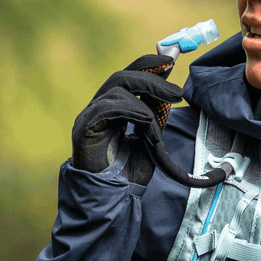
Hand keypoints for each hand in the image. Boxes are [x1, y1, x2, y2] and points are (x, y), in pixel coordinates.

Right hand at [71, 55, 182, 178]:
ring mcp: (89, 116)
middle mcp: (99, 108)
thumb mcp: (150, 138)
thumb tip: (169, 92)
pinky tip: (147, 124)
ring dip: (145, 105)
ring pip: (117, 88)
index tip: (170, 61)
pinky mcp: (83, 128)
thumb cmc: (128, 174)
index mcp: (113, 108)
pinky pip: (108, 106)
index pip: (128, 75)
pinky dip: (132, 111)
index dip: (147, 64)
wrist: (110, 199)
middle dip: (152, 80)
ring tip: (156, 132)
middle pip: (123, 77)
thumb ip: (156, 116)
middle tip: (177, 94)